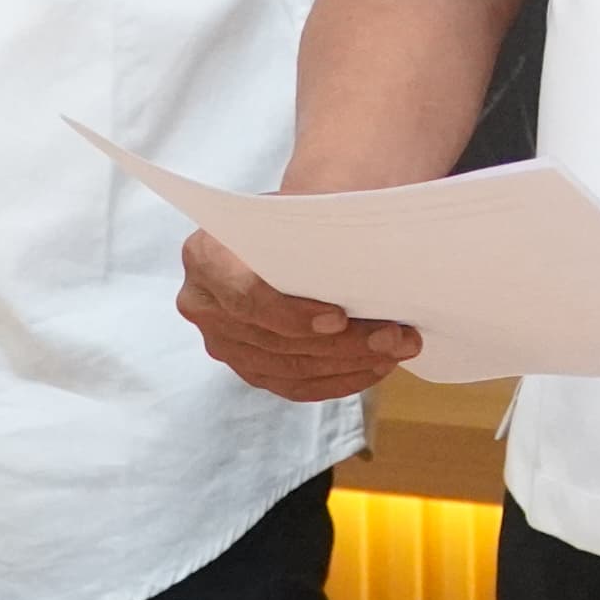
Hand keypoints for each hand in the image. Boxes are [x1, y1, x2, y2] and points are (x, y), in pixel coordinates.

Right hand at [177, 230, 419, 399]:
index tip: (340, 318)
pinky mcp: (247, 368)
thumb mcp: (294, 213)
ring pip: (290, 367)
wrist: (275, 237)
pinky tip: (375, 367)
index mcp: (206, 256)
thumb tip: (371, 252)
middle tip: (394, 336)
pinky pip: (294, 386)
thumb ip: (314, 233)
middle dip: (342, 342)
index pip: (246, 295)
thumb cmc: (288, 219)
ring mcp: (222, 343)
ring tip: (396, 349)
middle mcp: (203, 304)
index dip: (293, 314)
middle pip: (276, 339)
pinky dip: (339, 379)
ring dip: (350, 363)